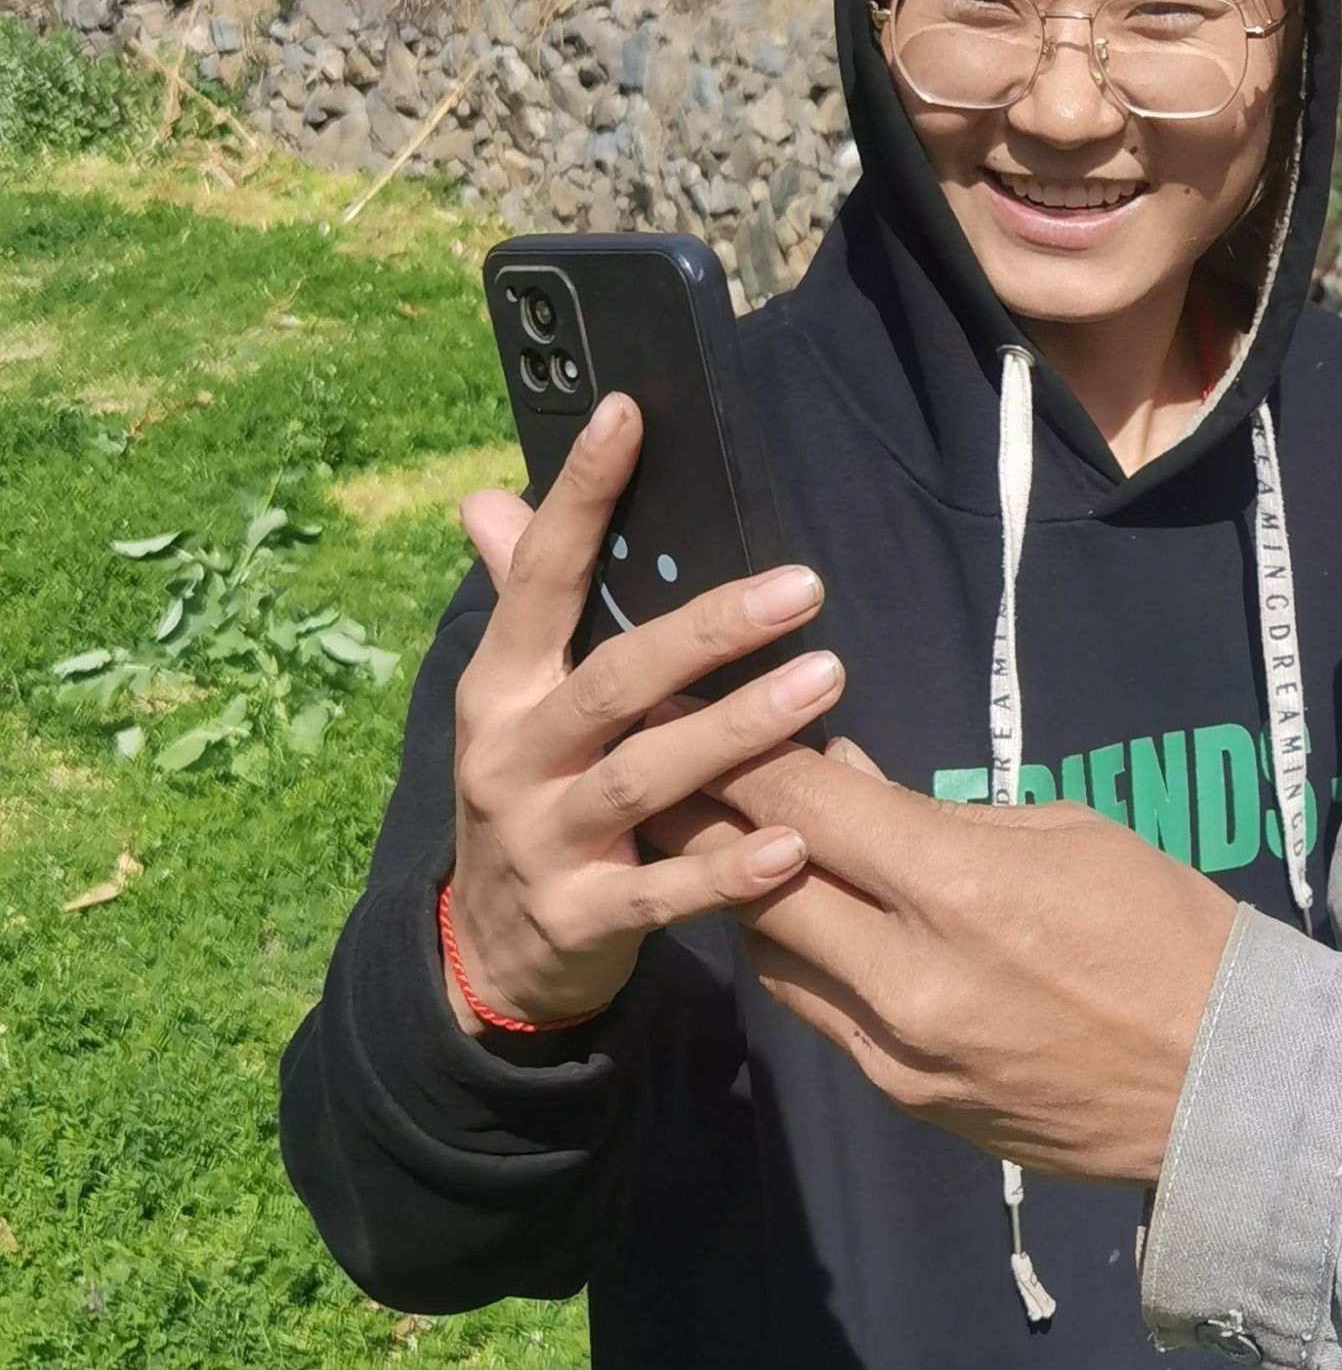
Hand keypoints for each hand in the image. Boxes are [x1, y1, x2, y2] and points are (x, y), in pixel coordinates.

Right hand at [446, 394, 841, 1031]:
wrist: (486, 956)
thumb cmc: (529, 795)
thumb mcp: (513, 702)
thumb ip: (522, 603)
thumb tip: (486, 496)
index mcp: (502, 686)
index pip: (540, 575)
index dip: (579, 495)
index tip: (629, 412)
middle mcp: (514, 753)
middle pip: (615, 679)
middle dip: (708, 630)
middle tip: (805, 586)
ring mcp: (543, 838)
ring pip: (646, 777)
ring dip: (737, 732)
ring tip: (826, 683)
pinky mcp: (580, 917)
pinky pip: (661, 893)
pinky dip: (725, 872)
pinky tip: (792, 843)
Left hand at [678, 738, 1235, 1180]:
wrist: (1230, 1084)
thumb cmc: (1167, 930)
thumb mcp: (1069, 833)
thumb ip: (943, 813)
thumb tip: (850, 779)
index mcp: (960, 888)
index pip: (804, 808)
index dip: (737, 756)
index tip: (695, 716)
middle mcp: (908, 977)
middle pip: (754, 887)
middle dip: (703, 823)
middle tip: (667, 777)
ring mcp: (899, 1052)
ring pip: (771, 960)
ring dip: (741, 898)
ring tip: (718, 846)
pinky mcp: (906, 1101)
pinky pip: (821, 1018)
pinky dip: (802, 961)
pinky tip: (802, 924)